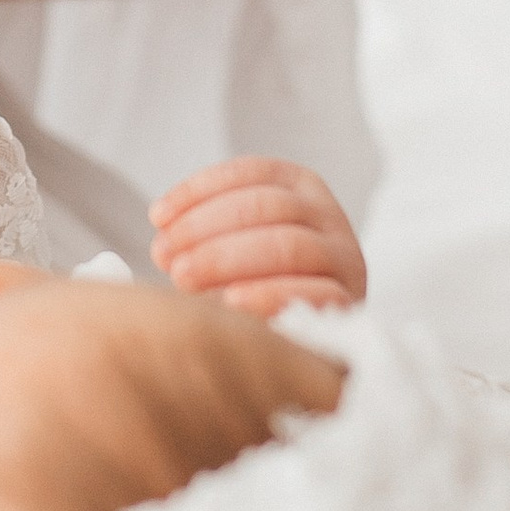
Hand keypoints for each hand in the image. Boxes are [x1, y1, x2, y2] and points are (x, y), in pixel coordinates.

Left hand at [149, 158, 365, 317]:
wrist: (311, 337)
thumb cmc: (257, 283)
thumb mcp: (234, 246)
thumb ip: (203, 236)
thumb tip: (163, 246)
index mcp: (299, 186)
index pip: (250, 173)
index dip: (199, 191)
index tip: (157, 217)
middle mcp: (328, 216)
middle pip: (267, 206)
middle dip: (206, 227)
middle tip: (165, 255)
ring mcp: (345, 259)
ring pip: (291, 245)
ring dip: (228, 258)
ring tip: (183, 278)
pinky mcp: (351, 303)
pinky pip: (316, 294)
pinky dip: (269, 294)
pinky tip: (231, 302)